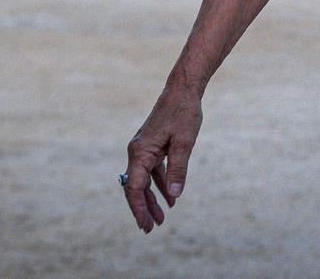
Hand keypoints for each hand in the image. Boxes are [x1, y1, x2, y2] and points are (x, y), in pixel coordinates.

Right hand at [123, 80, 202, 232]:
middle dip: (143, 209)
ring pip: (144, 181)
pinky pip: (152, 170)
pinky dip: (160, 184)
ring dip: (152, 199)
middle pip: (136, 187)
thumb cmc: (183, 113)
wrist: (182, 90)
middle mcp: (137, 151)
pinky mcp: (152, 145)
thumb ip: (178, 169)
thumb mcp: (184, 143)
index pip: (135, 188)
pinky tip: (170, 198)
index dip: (139, 208)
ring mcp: (144, 148)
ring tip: (162, 219)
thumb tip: (175, 195)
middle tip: (151, 229)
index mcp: (141, 152)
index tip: (144, 225)